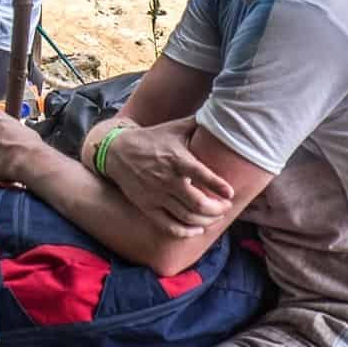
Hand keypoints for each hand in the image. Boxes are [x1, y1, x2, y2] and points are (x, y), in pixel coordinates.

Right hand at [101, 119, 234, 238]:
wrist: (116, 152)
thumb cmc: (151, 139)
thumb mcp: (174, 128)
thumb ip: (198, 124)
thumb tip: (223, 115)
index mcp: (176, 159)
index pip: (201, 174)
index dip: (218, 185)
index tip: (230, 193)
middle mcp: (167, 180)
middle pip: (198, 204)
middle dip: (217, 210)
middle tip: (226, 207)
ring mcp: (156, 195)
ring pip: (187, 217)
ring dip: (207, 221)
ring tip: (215, 216)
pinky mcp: (147, 206)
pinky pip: (169, 226)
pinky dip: (186, 231)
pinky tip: (197, 229)